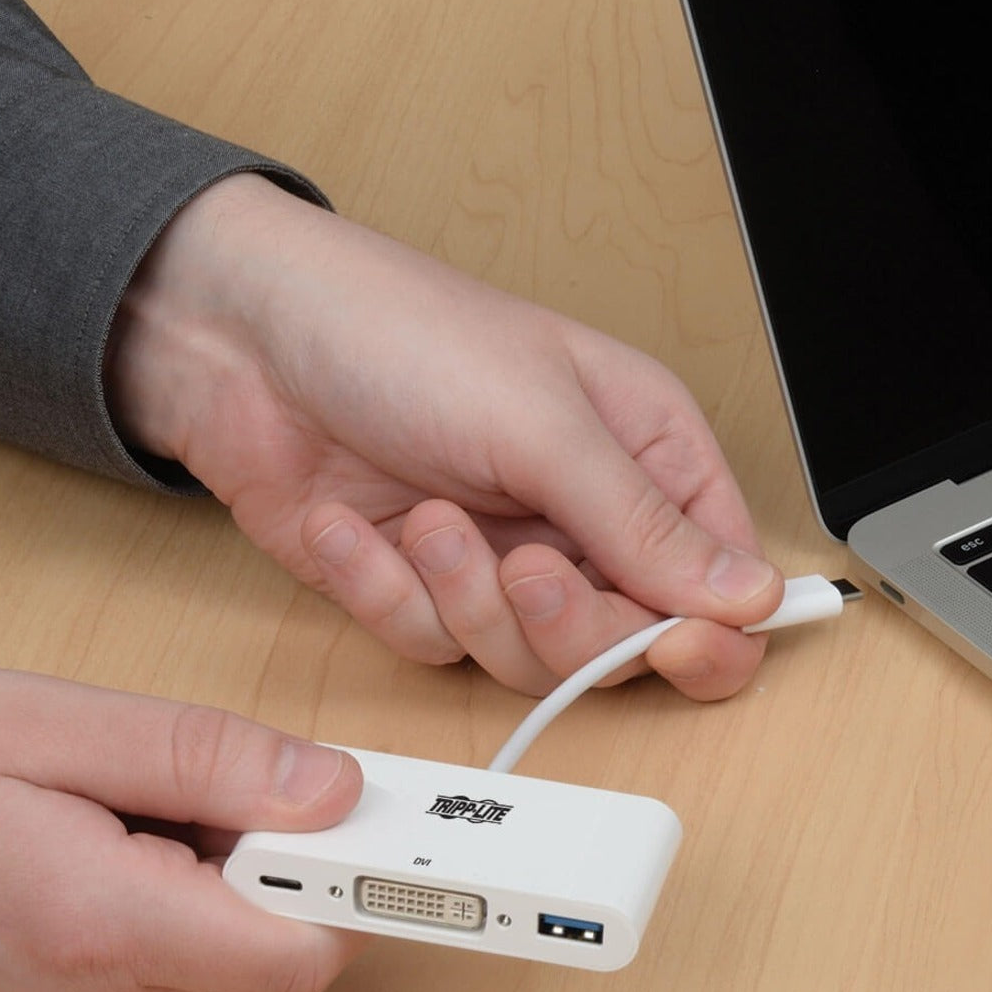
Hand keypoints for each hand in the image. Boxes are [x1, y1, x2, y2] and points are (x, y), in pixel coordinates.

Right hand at [0, 658, 364, 991]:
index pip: (299, 951)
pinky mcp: (66, 983)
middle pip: (272, 941)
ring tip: (163, 770)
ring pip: (226, 935)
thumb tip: (334, 789)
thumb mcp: (55, 724)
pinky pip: (174, 934)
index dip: (367, 888)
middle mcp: (98, 989)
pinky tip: (133, 803)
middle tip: (271, 761)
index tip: (406, 826)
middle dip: (298, 850)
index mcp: (102, 925)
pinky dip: (190, 870)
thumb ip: (206, 758)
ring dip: (237, 852)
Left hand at [105, 175, 782, 699]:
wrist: (240, 337)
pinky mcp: (418, 589)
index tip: (675, 645)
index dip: (709, 631)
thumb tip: (750, 599)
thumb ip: (644, 523)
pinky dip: (387, 594)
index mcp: (644, 455)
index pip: (718, 579)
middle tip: (524, 570)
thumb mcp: (541, 421)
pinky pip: (430, 644)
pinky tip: (351, 526)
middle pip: (623, 642)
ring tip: (423, 519)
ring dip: (466, 600)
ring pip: (525, 659)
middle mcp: (580, 518)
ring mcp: (498, 559)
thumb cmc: (400, 333)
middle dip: (567, 623)